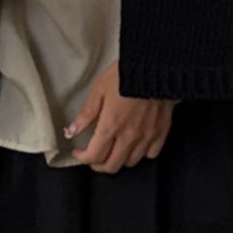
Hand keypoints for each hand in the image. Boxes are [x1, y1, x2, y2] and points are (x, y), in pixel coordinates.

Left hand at [63, 61, 177, 172]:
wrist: (154, 66)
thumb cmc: (125, 74)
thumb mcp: (100, 90)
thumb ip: (86, 114)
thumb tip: (71, 131)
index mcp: (111, 125)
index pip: (94, 155)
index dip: (83, 158)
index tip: (79, 152)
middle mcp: (129, 136)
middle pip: (112, 166)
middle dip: (98, 164)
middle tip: (94, 155)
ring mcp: (147, 136)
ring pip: (131, 163)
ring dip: (119, 159)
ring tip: (113, 149)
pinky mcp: (161, 132)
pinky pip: (151, 154)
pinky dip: (142, 154)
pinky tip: (135, 144)